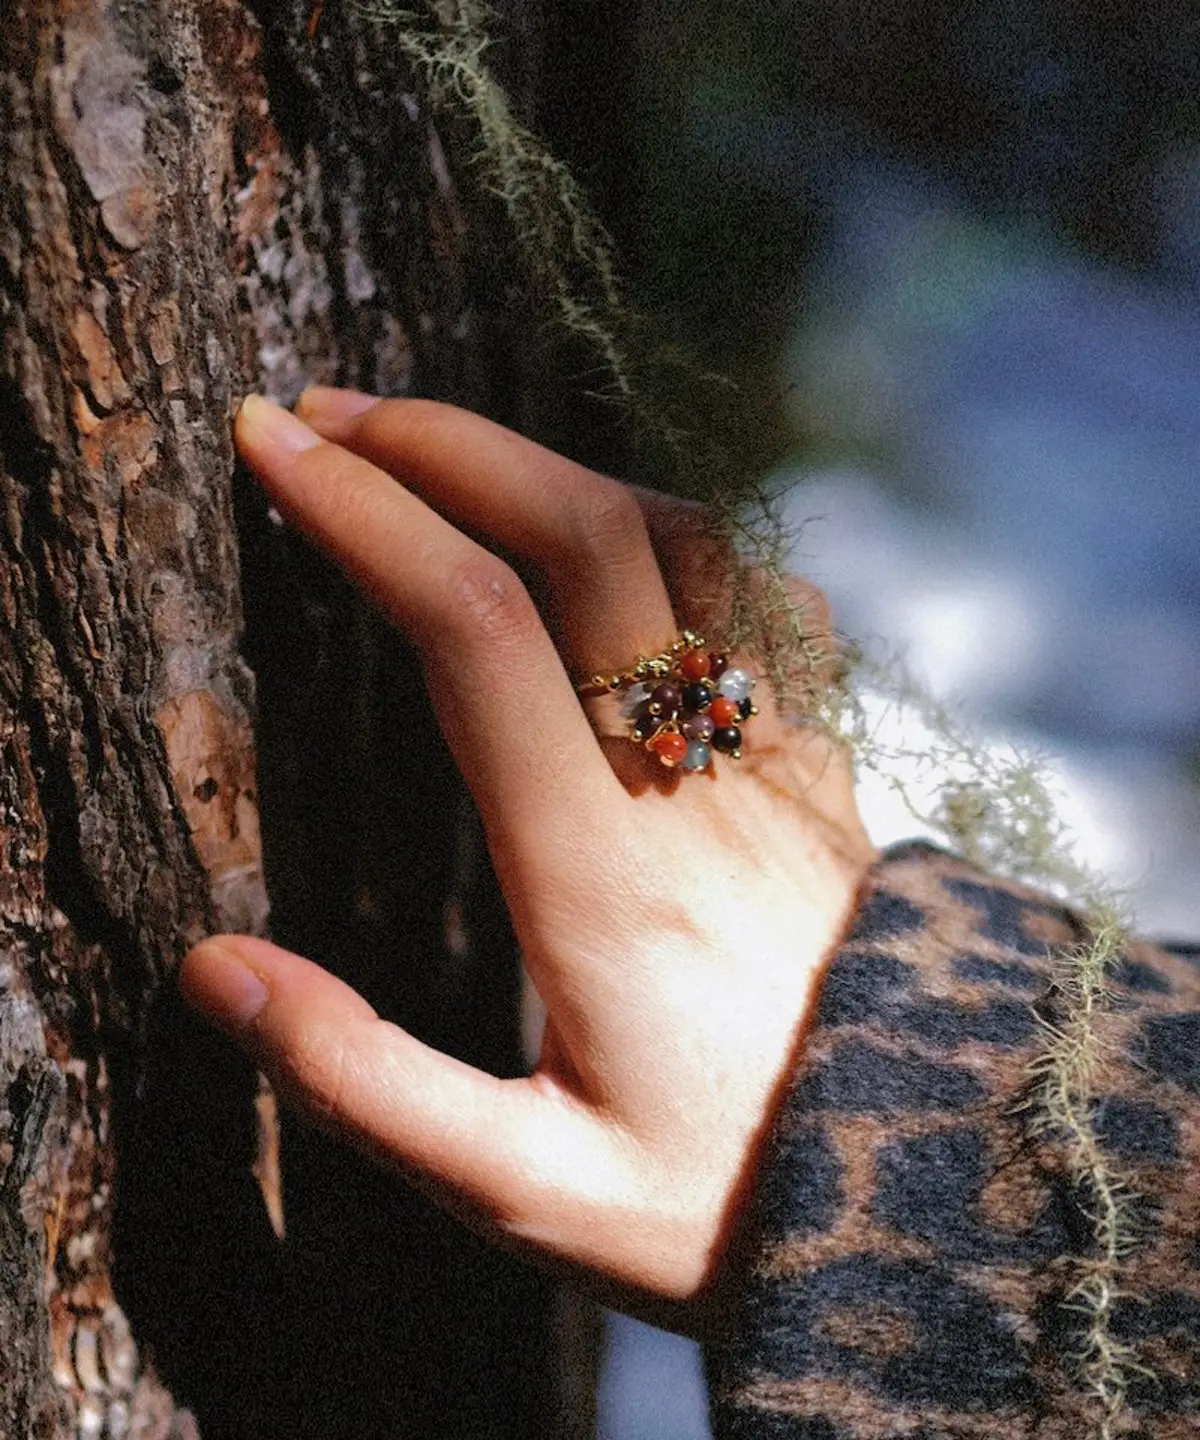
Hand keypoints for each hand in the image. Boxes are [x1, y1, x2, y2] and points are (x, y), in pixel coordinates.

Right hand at [181, 389, 875, 1336]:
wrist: (934, 1180)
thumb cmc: (725, 1200)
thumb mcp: (524, 1189)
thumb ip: (362, 1082)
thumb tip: (214, 970)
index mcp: (603, 872)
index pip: (475, 630)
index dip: (366, 517)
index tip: (272, 446)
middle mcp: (695, 781)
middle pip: (579, 536)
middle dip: (441, 446)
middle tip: (324, 413)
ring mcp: (773, 757)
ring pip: (680, 541)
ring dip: (550, 469)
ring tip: (444, 458)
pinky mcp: (819, 764)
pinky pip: (759, 597)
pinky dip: (673, 529)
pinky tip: (618, 540)